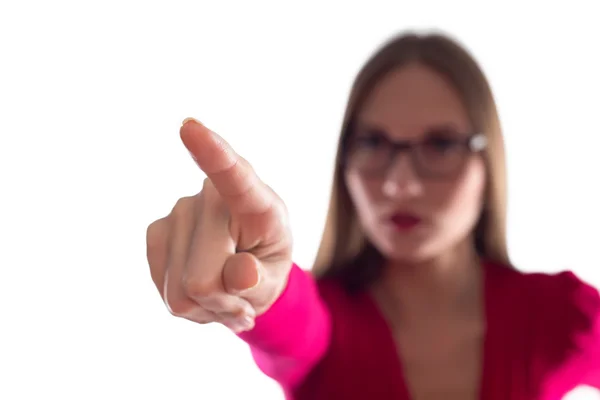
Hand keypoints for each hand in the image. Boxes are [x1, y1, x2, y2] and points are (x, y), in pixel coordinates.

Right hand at [146, 118, 292, 331]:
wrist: (243, 274)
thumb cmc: (264, 267)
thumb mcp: (275, 279)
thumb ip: (262, 278)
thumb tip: (241, 275)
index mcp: (255, 201)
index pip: (234, 175)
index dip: (212, 153)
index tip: (189, 127)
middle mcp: (211, 197)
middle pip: (203, 278)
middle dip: (222, 299)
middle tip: (240, 292)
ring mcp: (178, 212)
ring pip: (181, 291)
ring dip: (206, 304)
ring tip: (223, 288)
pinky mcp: (156, 232)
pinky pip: (165, 290)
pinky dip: (187, 305)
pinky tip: (201, 290)